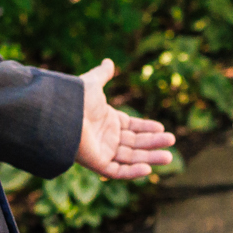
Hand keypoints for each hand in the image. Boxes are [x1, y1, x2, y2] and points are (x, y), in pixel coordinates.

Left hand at [76, 58, 174, 179]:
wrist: (60, 113)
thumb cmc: (75, 98)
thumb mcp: (93, 84)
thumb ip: (103, 75)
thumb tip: (109, 61)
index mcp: (106, 121)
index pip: (131, 127)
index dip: (147, 128)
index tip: (162, 128)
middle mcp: (105, 137)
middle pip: (134, 143)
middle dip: (153, 143)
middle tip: (172, 140)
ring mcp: (101, 151)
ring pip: (130, 158)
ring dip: (150, 157)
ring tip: (169, 156)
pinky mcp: (96, 164)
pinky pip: (117, 171)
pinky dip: (132, 172)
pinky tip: (148, 168)